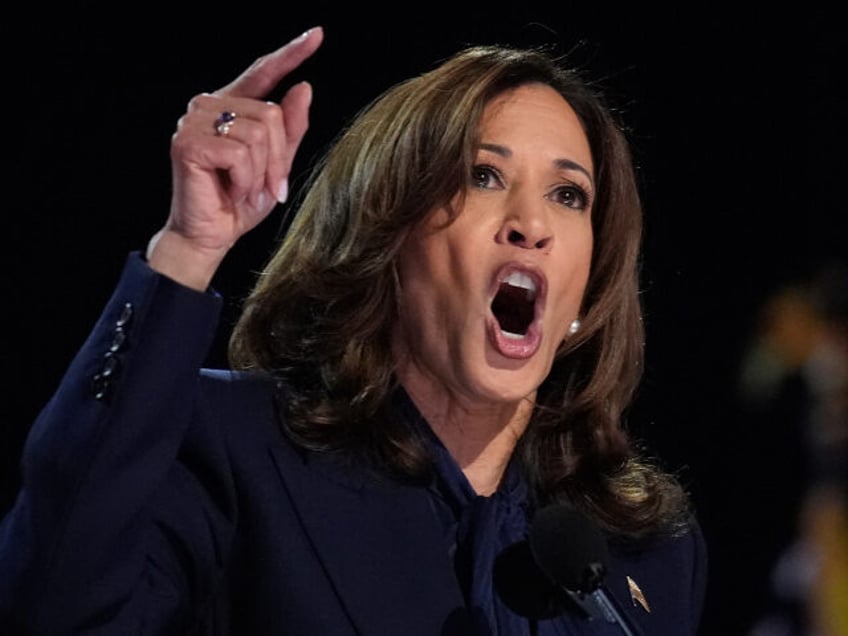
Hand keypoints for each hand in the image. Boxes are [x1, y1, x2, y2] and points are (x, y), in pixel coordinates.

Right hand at [147, 26, 323, 289]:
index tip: (317, 35)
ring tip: (246, 190)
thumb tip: (303, 88)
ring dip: (262, 172)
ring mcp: (194, 121)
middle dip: (279, 159)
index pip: (263, 73)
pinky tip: (232, 191)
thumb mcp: (276, 166)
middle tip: (268, 188)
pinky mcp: (188, 142)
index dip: (290, 54)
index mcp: (231, 108)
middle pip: (271, 114)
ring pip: (259, 133)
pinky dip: (246, 179)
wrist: (209, 236)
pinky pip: (240, 153)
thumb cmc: (239, 203)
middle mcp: (208, 106)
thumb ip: (290, 129)